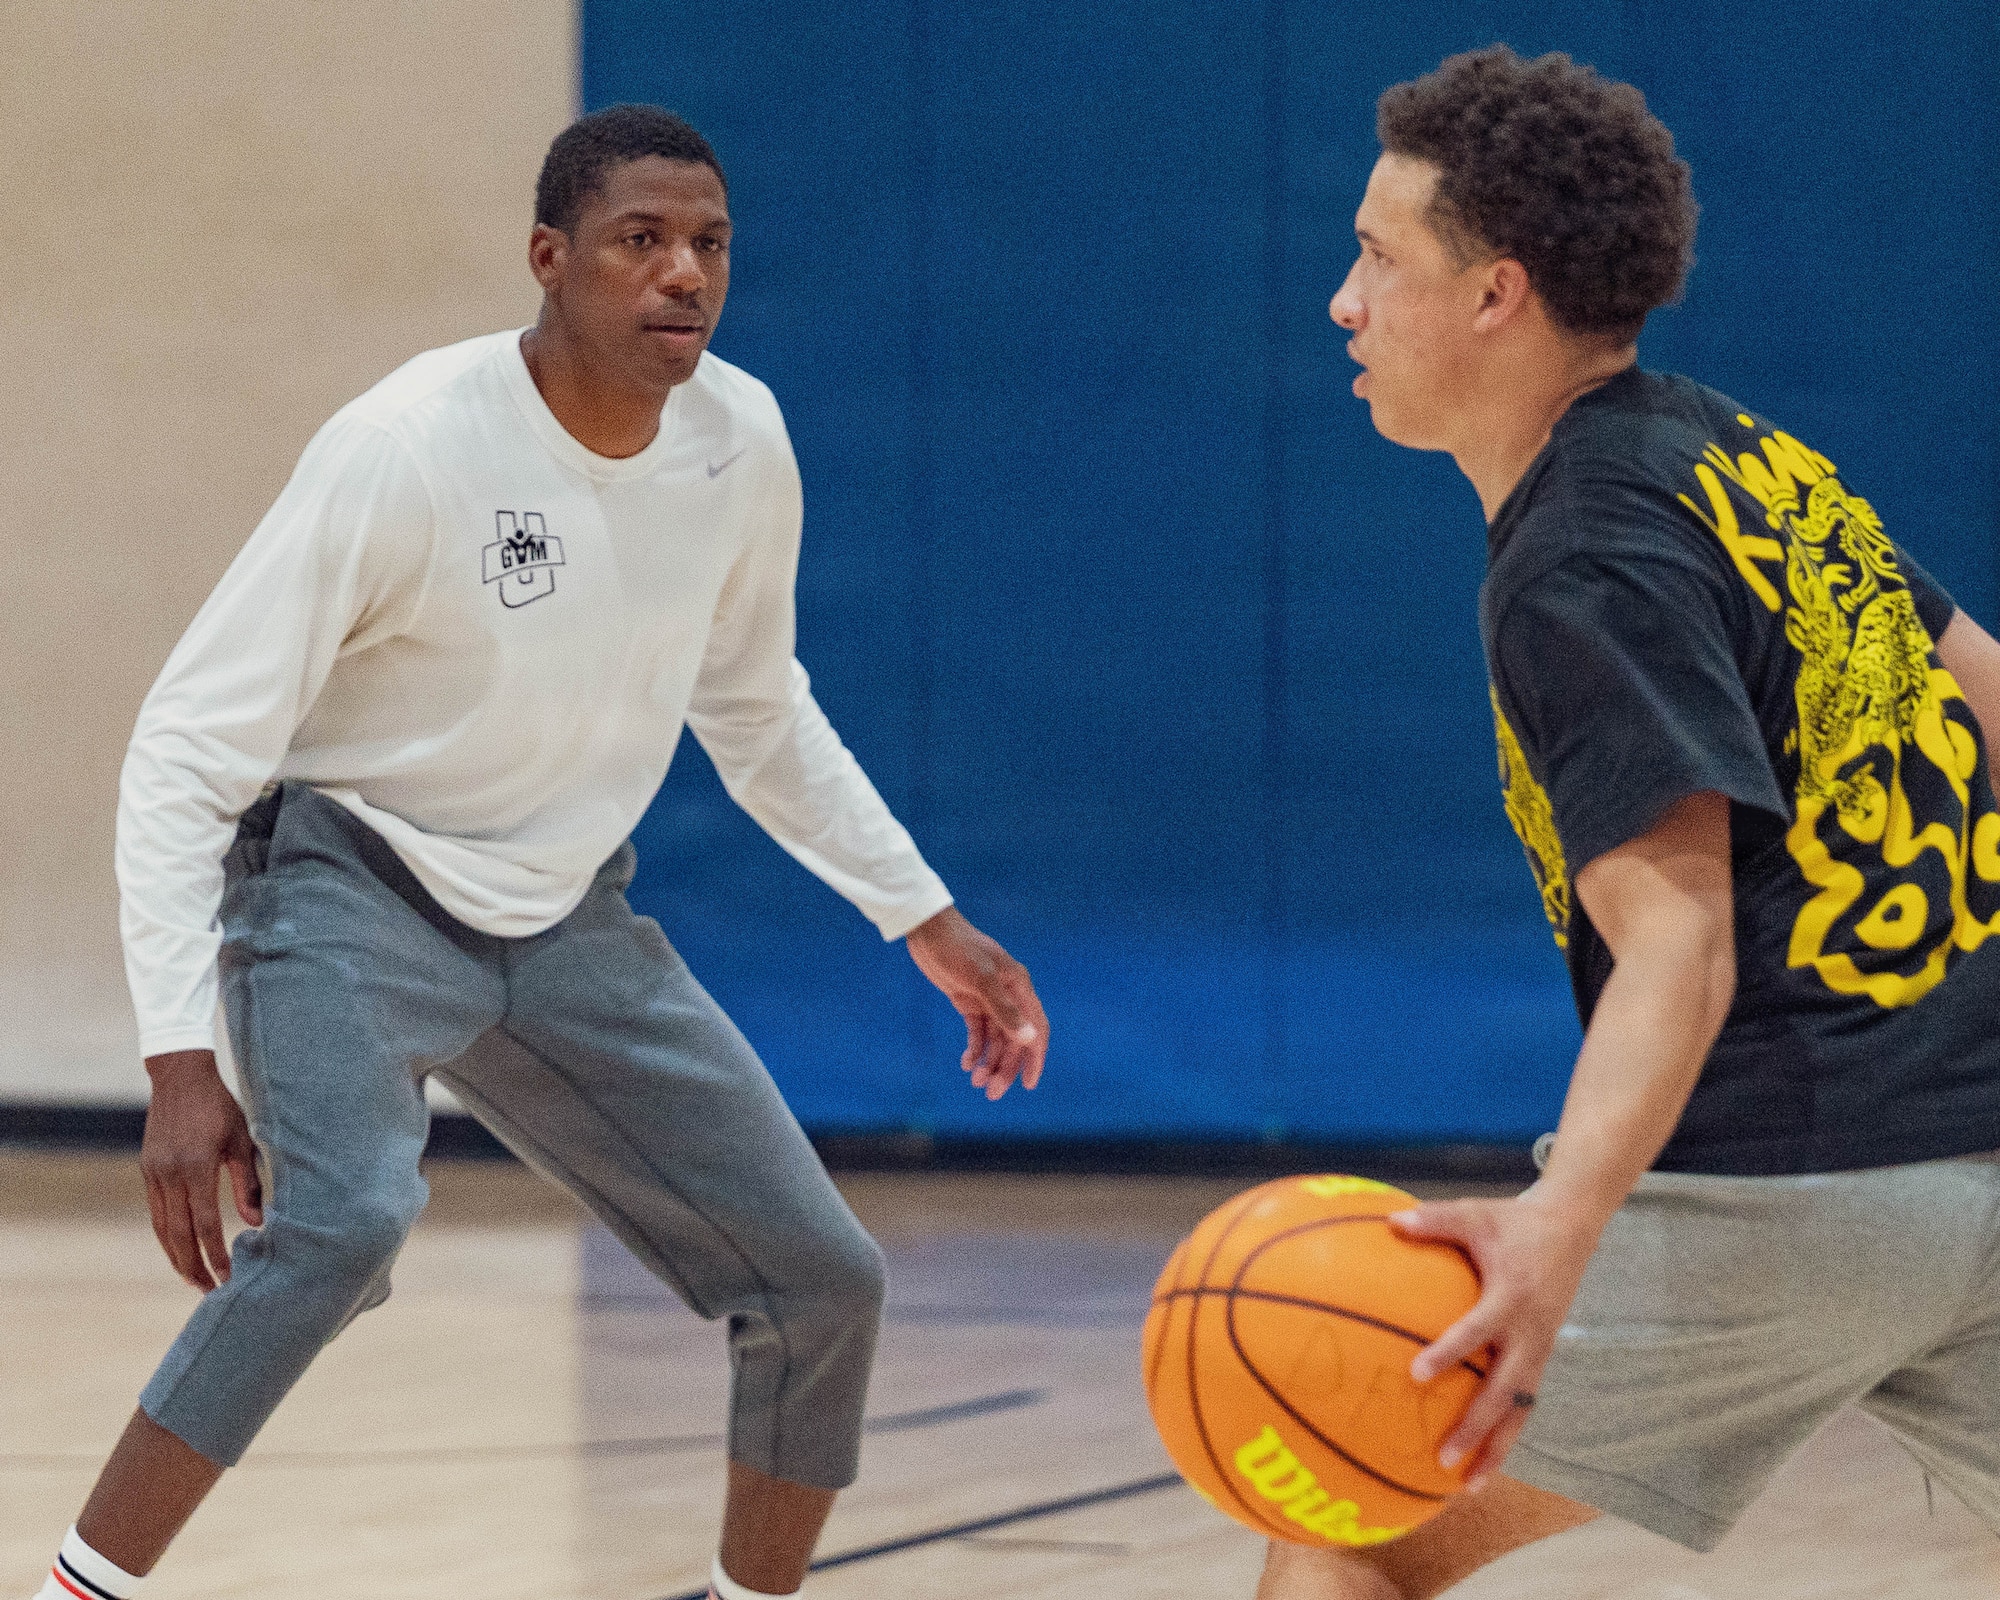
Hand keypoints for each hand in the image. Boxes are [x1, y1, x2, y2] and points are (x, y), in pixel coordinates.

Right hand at [140, 1049, 263, 1291]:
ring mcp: (154, 1174)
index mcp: (196, 1167)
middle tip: (209, 1292)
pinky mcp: (148, 1170)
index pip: (205, 1224)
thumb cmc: (220, 1107)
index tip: (227, 1278)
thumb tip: (258, 1223)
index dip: (216, 1254)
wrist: (180, 1077)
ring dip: (176, 1256)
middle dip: (193, 1267)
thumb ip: (248, 1183)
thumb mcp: (242, 1141)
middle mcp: (170, 1175)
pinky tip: (179, 1248)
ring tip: (193, 1279)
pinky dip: (167, 1235)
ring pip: (162, 1227)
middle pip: (178, 1234)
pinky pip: (156, 1212)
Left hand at [904, 907, 1048, 1099]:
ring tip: (975, 1083)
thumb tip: (1029, 1038)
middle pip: (1013, 1040)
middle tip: (991, 1093)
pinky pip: (977, 1032)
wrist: (928, 930)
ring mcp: (988, 1000)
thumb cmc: (958, 949)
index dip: (1035, 1058)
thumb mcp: (980, 979)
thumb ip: (1004, 1010)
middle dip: (1005, 1067)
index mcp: (1019, 988)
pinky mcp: (969, 1001)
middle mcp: (1008, 996)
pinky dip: (974, 1049)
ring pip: (995, 1039)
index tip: (1028, 1084)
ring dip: (988, 1061)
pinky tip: (965, 1064)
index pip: (1036, 1029)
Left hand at [1390, 1188, 1606, 1487]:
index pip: (1478, 1331)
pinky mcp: (1542, 1357)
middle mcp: (1530, 1332)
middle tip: (1444, 1458)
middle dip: (1477, 1429)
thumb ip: (1435, 1220)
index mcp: (1512, 1296)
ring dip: (1497, 1449)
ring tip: (1469, 1486)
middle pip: (1505, 1392)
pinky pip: (1524, 1402)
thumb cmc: (1513, 1222)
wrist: (1572, 1228)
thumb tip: (1389, 1220)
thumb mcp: (1476, 1213)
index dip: (1449, 1353)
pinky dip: (1506, 1434)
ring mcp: (1539, 1349)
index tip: (1416, 1375)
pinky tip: (1482, 1460)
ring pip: (1520, 1410)